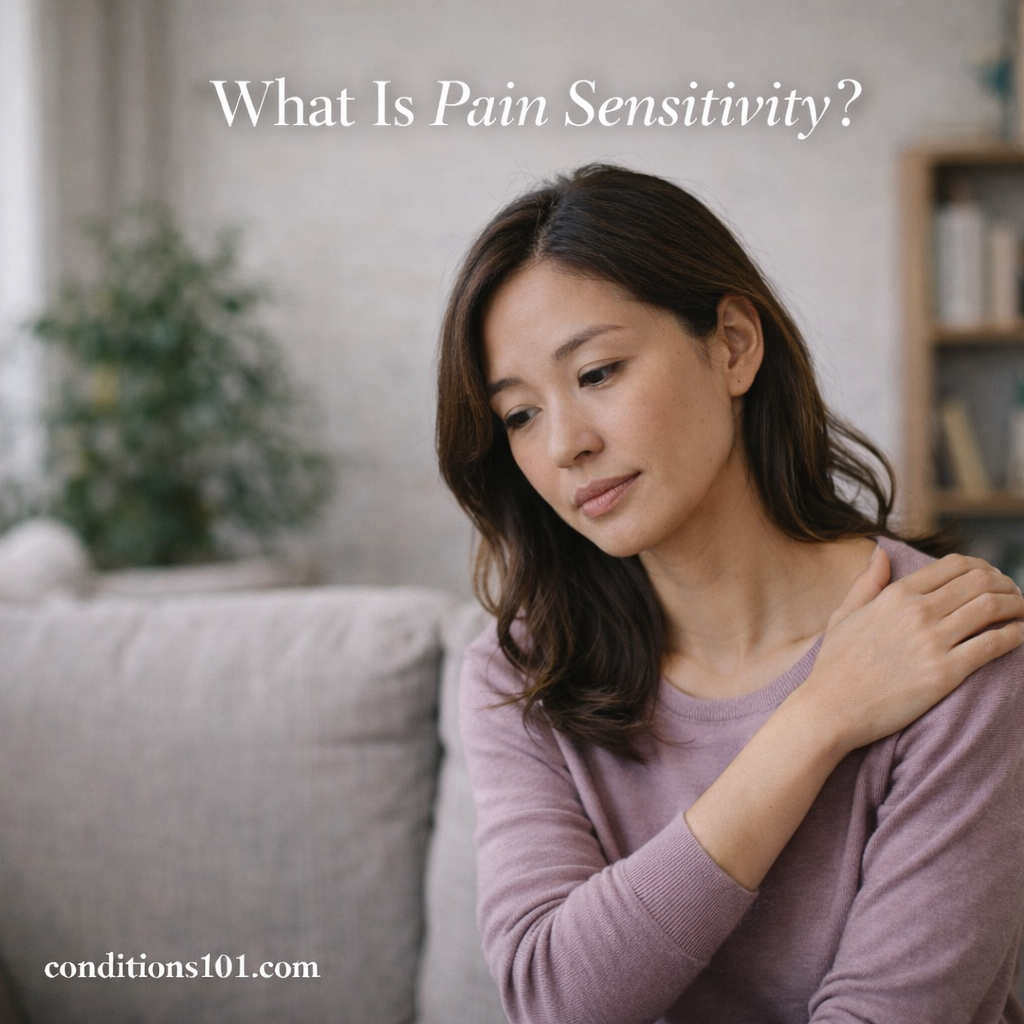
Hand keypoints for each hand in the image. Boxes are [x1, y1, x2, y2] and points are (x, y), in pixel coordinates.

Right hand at [797, 547, 1023, 754]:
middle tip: (1014, 597)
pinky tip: (1019, 636)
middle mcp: (917, 611)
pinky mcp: (945, 672)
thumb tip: (880, 553)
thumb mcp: (844, 615)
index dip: (982, 568)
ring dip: (1015, 607)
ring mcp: (932, 641)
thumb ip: (866, 582)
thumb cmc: (835, 666)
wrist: (831, 709)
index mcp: (896, 595)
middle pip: (980, 582)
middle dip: (1006, 586)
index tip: (992, 580)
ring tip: (1021, 614)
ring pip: (992, 608)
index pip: (955, 566)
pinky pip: (993, 644)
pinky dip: (1015, 635)